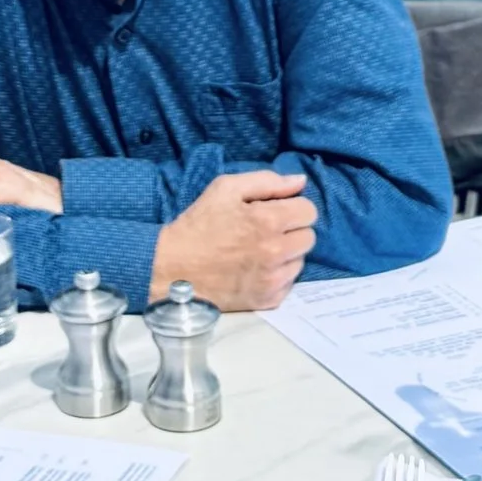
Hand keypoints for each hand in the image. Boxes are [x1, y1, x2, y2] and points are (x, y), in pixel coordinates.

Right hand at [152, 167, 317, 311]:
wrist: (172, 269)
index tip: (275, 211)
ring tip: (260, 251)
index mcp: (268, 220)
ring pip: (300, 261)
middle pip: (308, 237)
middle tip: (266, 231)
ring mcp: (273, 279)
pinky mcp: (267, 299)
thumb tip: (300, 181)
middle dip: (291, 230)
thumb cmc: (198, 225)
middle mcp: (276, 251)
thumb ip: (267, 181)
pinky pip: (289, 283)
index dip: (293, 207)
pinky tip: (257, 270)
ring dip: (286, 254)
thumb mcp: (225, 189)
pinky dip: (278, 276)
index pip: (309, 211)